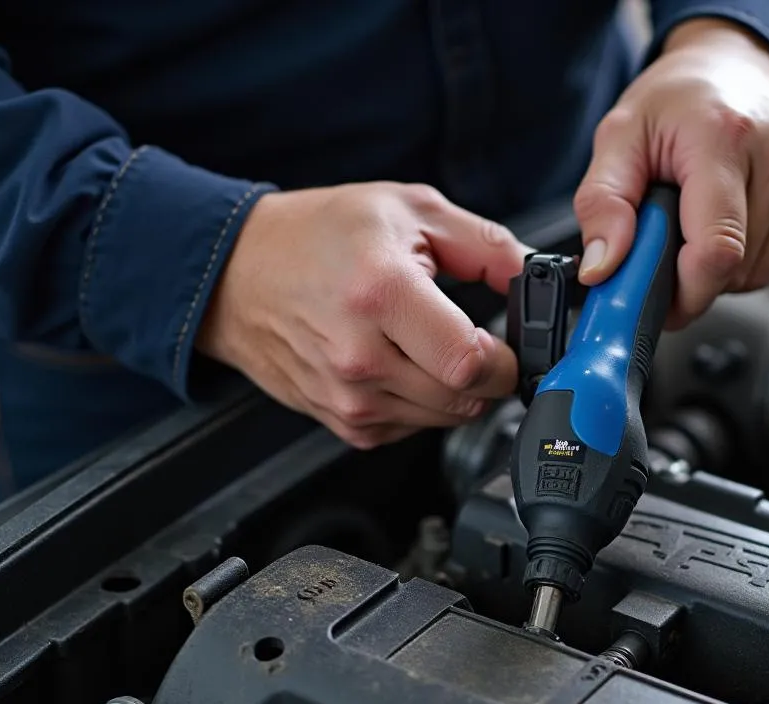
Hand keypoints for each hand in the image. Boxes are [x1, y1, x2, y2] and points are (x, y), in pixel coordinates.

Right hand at [197, 182, 525, 447]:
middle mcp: (360, 356)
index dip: (506, 361)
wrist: (236, 277)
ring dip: (454, 391)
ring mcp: (349, 398)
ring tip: (427, 344)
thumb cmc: (314, 238)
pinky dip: (421, 403)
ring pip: (443, 419)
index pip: (470, 363)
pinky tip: (399, 364)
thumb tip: (532, 275)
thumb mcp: (406, 209)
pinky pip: (411, 428)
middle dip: (487, 377)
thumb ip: (484, 243)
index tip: (509, 345)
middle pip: (463, 399)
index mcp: (380, 294)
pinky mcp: (343, 424)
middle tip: (474, 342)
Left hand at [574, 18, 768, 328]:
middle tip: (669, 239)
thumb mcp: (618, 139)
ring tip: (700, 223)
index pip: (717, 251)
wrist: (732, 62)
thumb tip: (602, 268)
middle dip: (692, 275)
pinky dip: (746, 260)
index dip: (684, 294)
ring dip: (720, 270)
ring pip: (758, 274)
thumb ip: (602, 205)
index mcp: (725, 138)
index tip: (655, 301)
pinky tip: (730, 222)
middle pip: (735, 270)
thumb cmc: (676, 101)